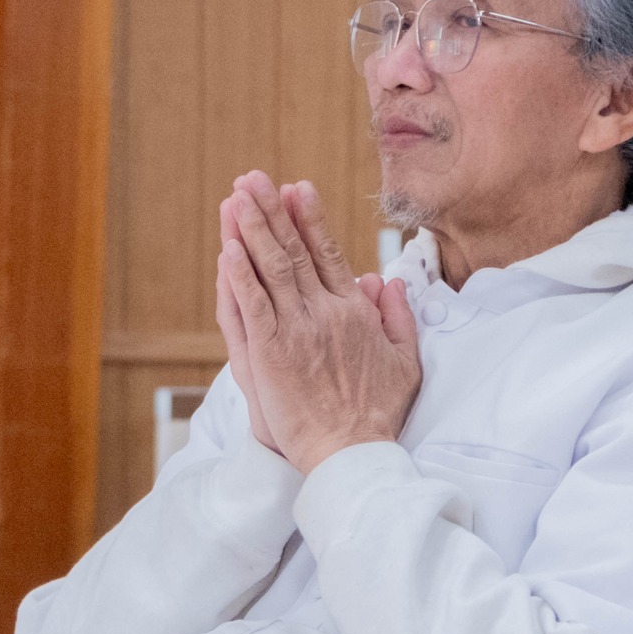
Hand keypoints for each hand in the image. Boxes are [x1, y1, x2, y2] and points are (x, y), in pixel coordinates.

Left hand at [219, 172, 422, 471]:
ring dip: (250, 231)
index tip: (296, 189)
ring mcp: (296, 332)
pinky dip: (239, 276)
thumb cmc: (378, 415)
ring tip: (235, 198)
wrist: (354, 454)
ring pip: (271, 270)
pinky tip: (227, 249)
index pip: (328, 253)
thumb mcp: (405, 362)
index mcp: (354, 313)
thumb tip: (388, 282)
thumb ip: (398, 318)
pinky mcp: (270, 354)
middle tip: (253, 178)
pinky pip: (252, 306)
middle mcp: (325, 314)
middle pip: (295, 251)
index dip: (309, 219)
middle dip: (271, 211)